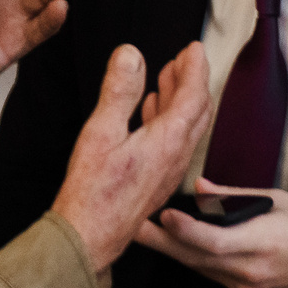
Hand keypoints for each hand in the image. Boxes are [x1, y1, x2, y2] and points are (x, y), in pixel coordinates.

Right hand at [51, 44, 212, 270]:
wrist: (89, 238)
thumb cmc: (93, 192)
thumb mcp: (101, 132)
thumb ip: (119, 91)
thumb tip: (131, 55)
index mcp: (168, 141)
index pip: (193, 95)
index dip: (195, 68)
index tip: (194, 48)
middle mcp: (176, 157)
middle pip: (198, 111)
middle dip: (192, 81)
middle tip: (182, 60)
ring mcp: (169, 172)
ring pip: (188, 128)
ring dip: (181, 100)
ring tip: (166, 80)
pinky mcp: (158, 182)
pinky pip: (175, 143)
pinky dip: (170, 120)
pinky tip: (151, 116)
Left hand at [135, 180, 287, 287]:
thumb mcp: (279, 202)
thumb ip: (235, 197)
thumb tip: (200, 190)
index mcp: (261, 243)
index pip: (212, 241)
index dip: (184, 230)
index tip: (162, 215)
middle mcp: (249, 271)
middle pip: (195, 258)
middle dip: (161, 242)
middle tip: (132, 226)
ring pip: (200, 269)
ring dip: (175, 252)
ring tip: (147, 234)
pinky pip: (214, 277)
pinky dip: (198, 261)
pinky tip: (183, 248)